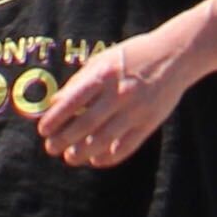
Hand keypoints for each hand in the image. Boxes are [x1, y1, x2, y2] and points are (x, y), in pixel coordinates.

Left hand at [35, 13, 200, 167]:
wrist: (174, 56)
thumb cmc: (132, 55)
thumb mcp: (103, 60)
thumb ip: (79, 81)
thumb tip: (54, 102)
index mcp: (104, 75)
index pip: (73, 101)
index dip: (55, 118)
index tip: (43, 130)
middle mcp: (119, 94)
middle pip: (86, 124)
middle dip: (65, 139)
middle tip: (51, 148)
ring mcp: (136, 110)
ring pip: (104, 139)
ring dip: (83, 152)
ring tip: (70, 157)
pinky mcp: (150, 123)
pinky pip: (126, 146)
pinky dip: (110, 157)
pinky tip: (96, 160)